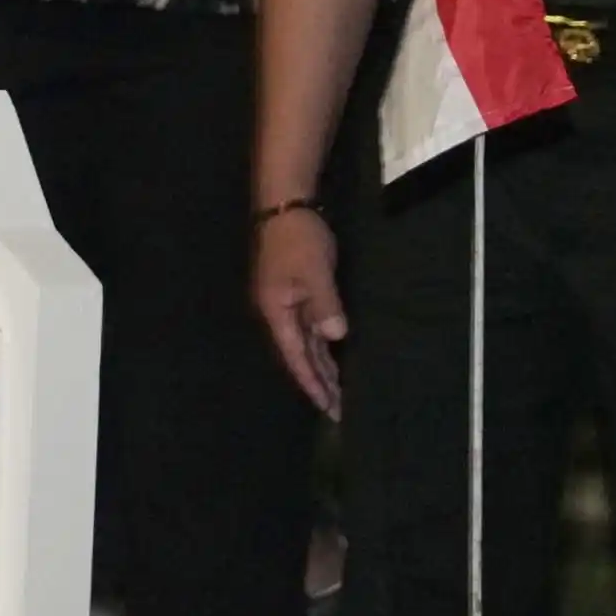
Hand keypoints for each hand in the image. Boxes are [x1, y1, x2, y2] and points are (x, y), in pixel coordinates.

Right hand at [254, 208, 347, 419]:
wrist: (284, 205)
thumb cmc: (297, 239)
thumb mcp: (314, 271)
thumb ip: (325, 304)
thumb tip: (335, 337)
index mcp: (277, 311)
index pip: (296, 357)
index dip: (312, 383)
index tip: (327, 407)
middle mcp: (279, 312)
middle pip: (300, 355)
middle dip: (318, 382)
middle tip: (337, 409)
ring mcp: (287, 302)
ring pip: (306, 343)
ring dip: (321, 366)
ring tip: (338, 391)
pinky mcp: (296, 292)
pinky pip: (310, 327)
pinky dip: (322, 345)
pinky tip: (333, 354)